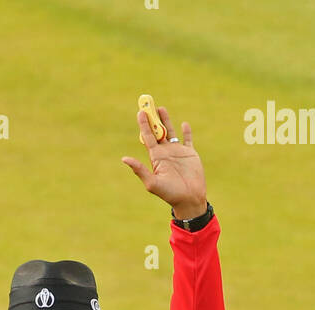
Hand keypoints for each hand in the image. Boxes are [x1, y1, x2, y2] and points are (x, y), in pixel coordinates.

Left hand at [121, 105, 207, 219]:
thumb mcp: (152, 182)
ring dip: (166, 120)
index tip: (140, 112)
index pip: (148, 137)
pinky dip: (187, 131)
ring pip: (170, 132)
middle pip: (157, 131)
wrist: (189, 199)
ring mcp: (178, 152)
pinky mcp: (190, 154)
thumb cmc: (169, 194)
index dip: (144, 124)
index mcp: (156, 157)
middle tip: (148, 104)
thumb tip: (124, 159)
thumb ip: (139, 170)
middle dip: (153, 119)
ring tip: (161, 108)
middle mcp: (165, 153)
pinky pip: (188, 139)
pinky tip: (184, 124)